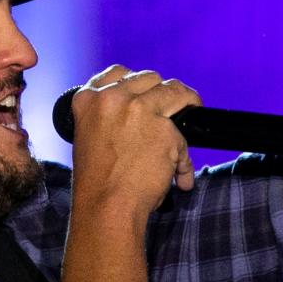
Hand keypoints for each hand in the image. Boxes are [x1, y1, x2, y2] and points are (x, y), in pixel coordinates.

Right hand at [68, 65, 200, 215]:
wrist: (106, 208)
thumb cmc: (97, 184)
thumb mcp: (90, 138)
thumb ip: (109, 118)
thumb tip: (139, 113)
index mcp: (88, 100)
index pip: (118, 73)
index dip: (138, 82)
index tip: (148, 91)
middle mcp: (113, 99)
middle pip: (150, 79)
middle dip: (164, 92)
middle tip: (175, 104)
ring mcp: (140, 111)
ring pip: (175, 91)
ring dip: (188, 101)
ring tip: (193, 110)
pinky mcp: (166, 129)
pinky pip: (185, 138)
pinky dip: (185, 160)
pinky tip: (180, 176)